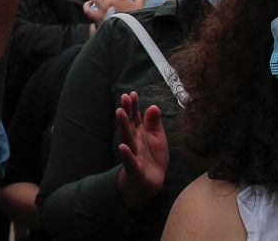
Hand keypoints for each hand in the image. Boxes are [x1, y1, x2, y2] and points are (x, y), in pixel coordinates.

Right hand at [115, 92, 167, 210]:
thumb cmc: (152, 158)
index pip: (136, 116)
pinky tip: (123, 147)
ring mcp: (133, 153)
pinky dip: (126, 154)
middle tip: (124, 97)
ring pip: (127, 138)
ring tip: (120, 112)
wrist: (149, 184)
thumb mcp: (157, 138)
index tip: (132, 93)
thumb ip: (154, 123)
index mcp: (140, 133)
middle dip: (127, 110)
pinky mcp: (134, 168)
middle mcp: (134, 140)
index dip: (134, 106)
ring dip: (123, 126)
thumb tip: (154, 106)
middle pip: (130, 124)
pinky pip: (130, 161)